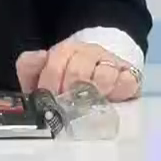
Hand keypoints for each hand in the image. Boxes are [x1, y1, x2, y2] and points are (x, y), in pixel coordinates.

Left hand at [15, 39, 140, 101]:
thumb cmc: (67, 81)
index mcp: (65, 51)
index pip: (55, 63)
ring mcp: (110, 63)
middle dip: (70, 94)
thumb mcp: (43, 76)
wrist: (101, 76)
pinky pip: (127, 80)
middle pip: (78, 71)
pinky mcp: (130, 74)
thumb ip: (30, 66)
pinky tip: (113, 99)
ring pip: (103, 75)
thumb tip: (39, 56)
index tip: (50, 101)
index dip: (49, 84)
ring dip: (95, 94)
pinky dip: (120, 91)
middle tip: (68, 108)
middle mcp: (89, 52)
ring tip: (90, 105)